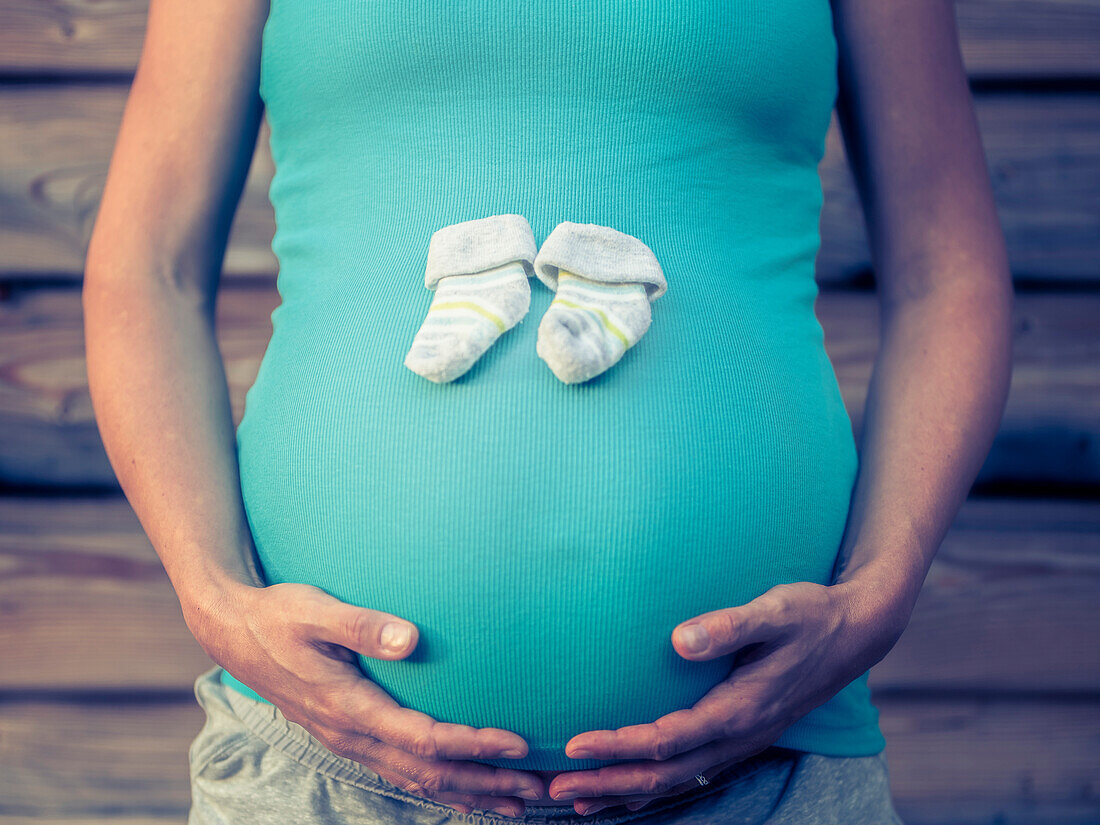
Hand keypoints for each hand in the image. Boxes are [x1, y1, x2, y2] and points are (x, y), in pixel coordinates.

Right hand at [185, 580, 545, 816]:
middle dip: (486, 783)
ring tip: (518, 800)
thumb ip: (362, 626)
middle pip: (429, 773)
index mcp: (349, 707)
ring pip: (417, 781)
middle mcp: (352, 735)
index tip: (517, 743)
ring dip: (470, 793)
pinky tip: (468, 788)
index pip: (423, 738)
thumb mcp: (315, 611)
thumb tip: (411, 639)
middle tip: (536, 787)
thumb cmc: (278, 616)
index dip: (472, 744)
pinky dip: (442, 785)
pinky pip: (402, 771)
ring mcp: (350, 740)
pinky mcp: (351, 735)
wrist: (234, 633)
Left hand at [544, 580, 904, 815]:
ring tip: (571, 798)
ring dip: (621, 790)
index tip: (572, 744)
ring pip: (673, 780)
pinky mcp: (737, 736)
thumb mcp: (778, 610)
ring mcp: (739, 742)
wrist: (855, 632)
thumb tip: (680, 641)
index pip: (666, 738)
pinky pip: (687, 772)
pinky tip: (621, 790)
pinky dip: (649, 786)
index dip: (618, 745)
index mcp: (740, 710)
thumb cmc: (811, 615)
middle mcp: (737, 736)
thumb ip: (730, 626)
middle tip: (552, 786)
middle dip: (606, 781)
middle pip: (662, 773)